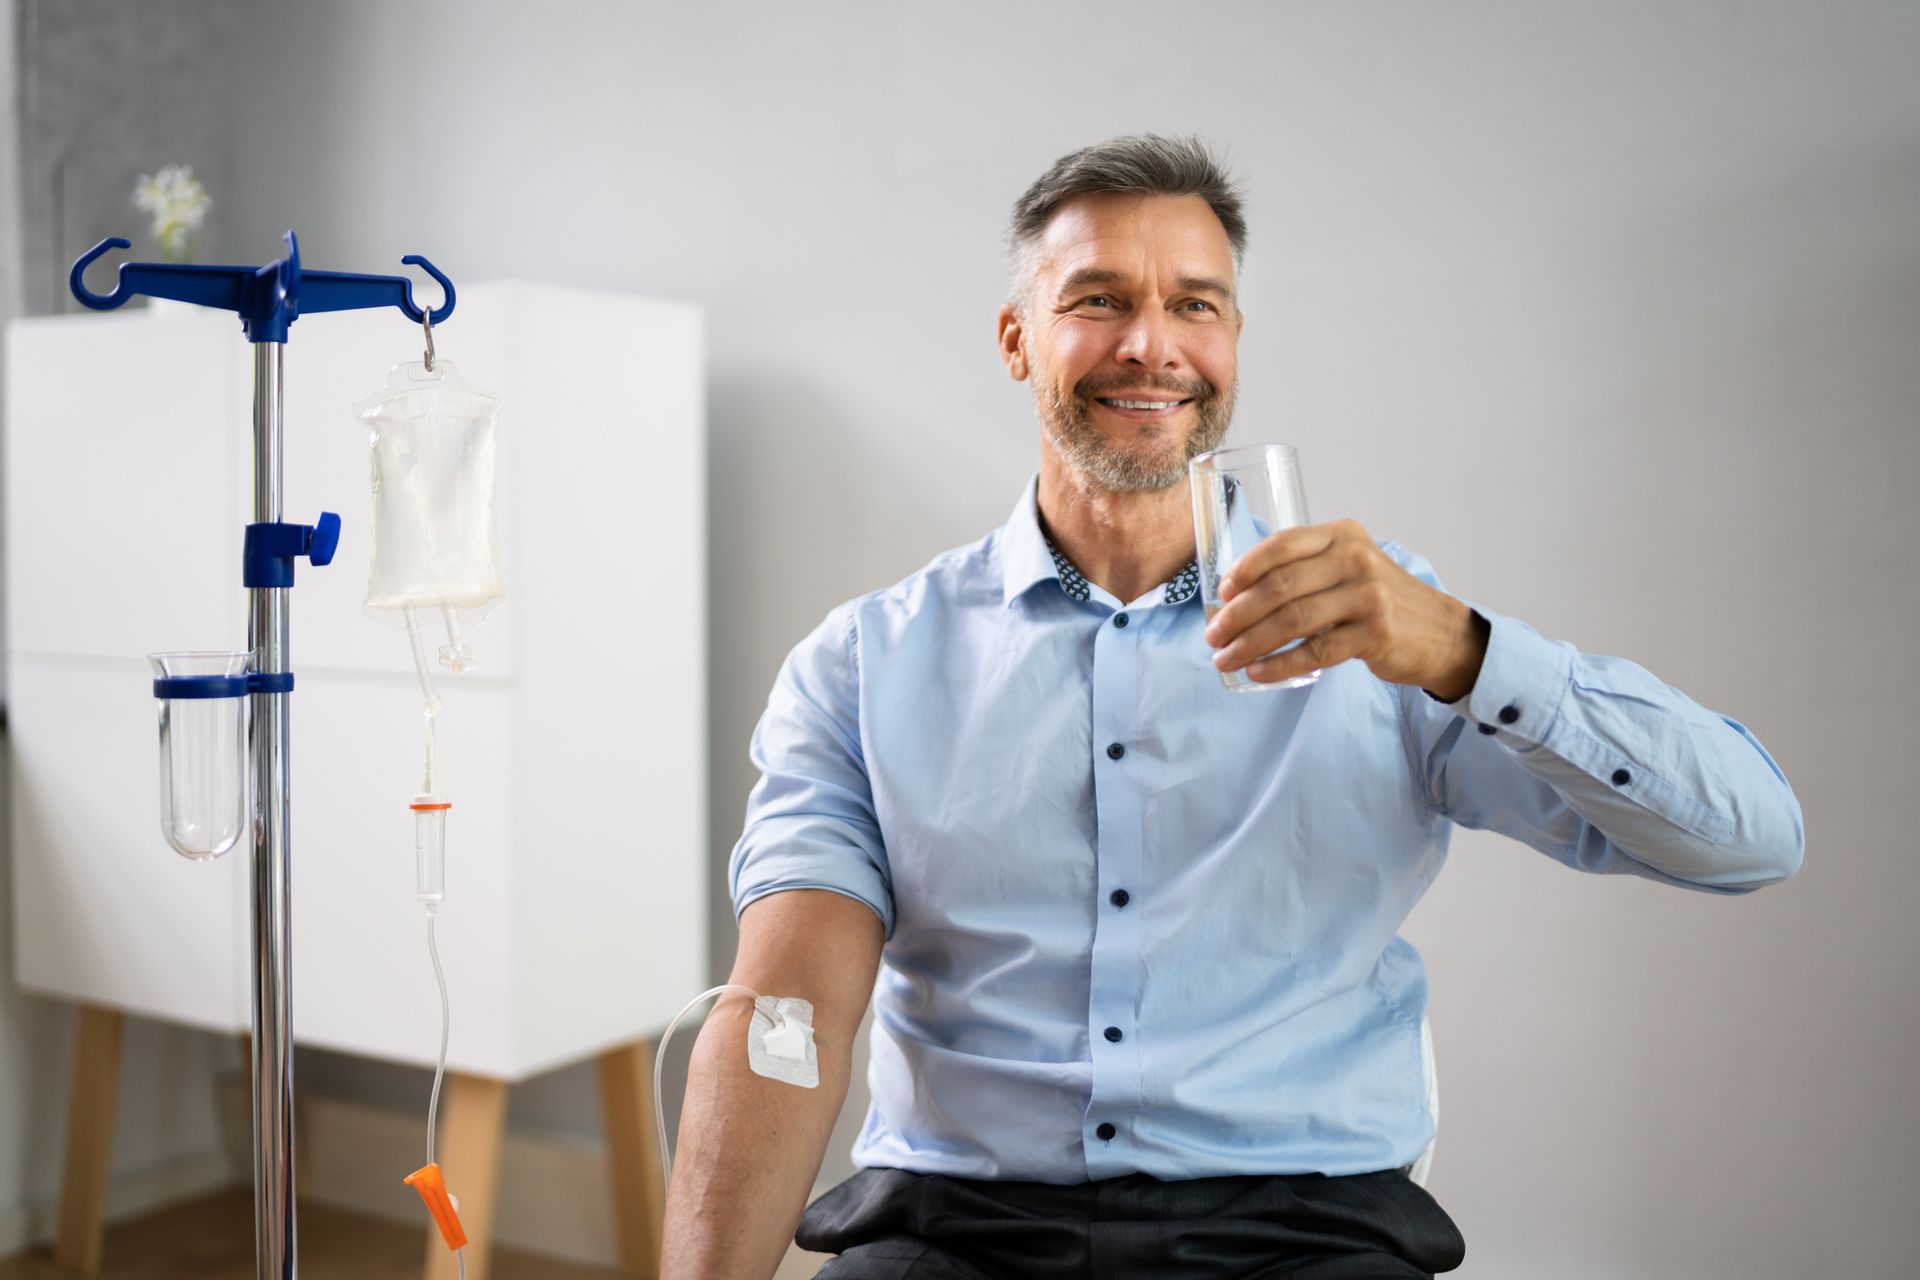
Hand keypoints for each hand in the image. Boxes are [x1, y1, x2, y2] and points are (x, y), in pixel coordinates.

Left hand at [1203, 519, 1486, 700]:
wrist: (1439, 632)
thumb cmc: (1379, 600)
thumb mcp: (1349, 567)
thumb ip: (1307, 568)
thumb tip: (1237, 592)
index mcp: (1343, 536)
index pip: (1284, 544)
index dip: (1246, 568)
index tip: (1222, 593)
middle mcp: (1356, 560)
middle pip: (1281, 586)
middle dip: (1238, 614)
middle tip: (1213, 635)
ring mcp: (1368, 597)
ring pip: (1293, 620)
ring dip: (1250, 643)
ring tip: (1225, 658)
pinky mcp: (1375, 634)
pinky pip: (1314, 652)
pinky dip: (1279, 665)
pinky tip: (1257, 672)